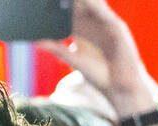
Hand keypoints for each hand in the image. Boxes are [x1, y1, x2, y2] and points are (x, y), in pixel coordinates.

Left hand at [37, 0, 153, 106]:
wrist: (120, 86)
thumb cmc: (99, 74)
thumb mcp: (73, 59)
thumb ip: (56, 48)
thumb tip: (37, 41)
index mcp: (83, 31)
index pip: (68, 14)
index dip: (58, 6)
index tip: (44, 2)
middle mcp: (94, 25)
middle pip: (80, 6)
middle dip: (69, 1)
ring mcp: (106, 24)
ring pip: (93, 5)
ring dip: (83, 0)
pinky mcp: (117, 27)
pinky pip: (106, 13)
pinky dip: (96, 5)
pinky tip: (88, 1)